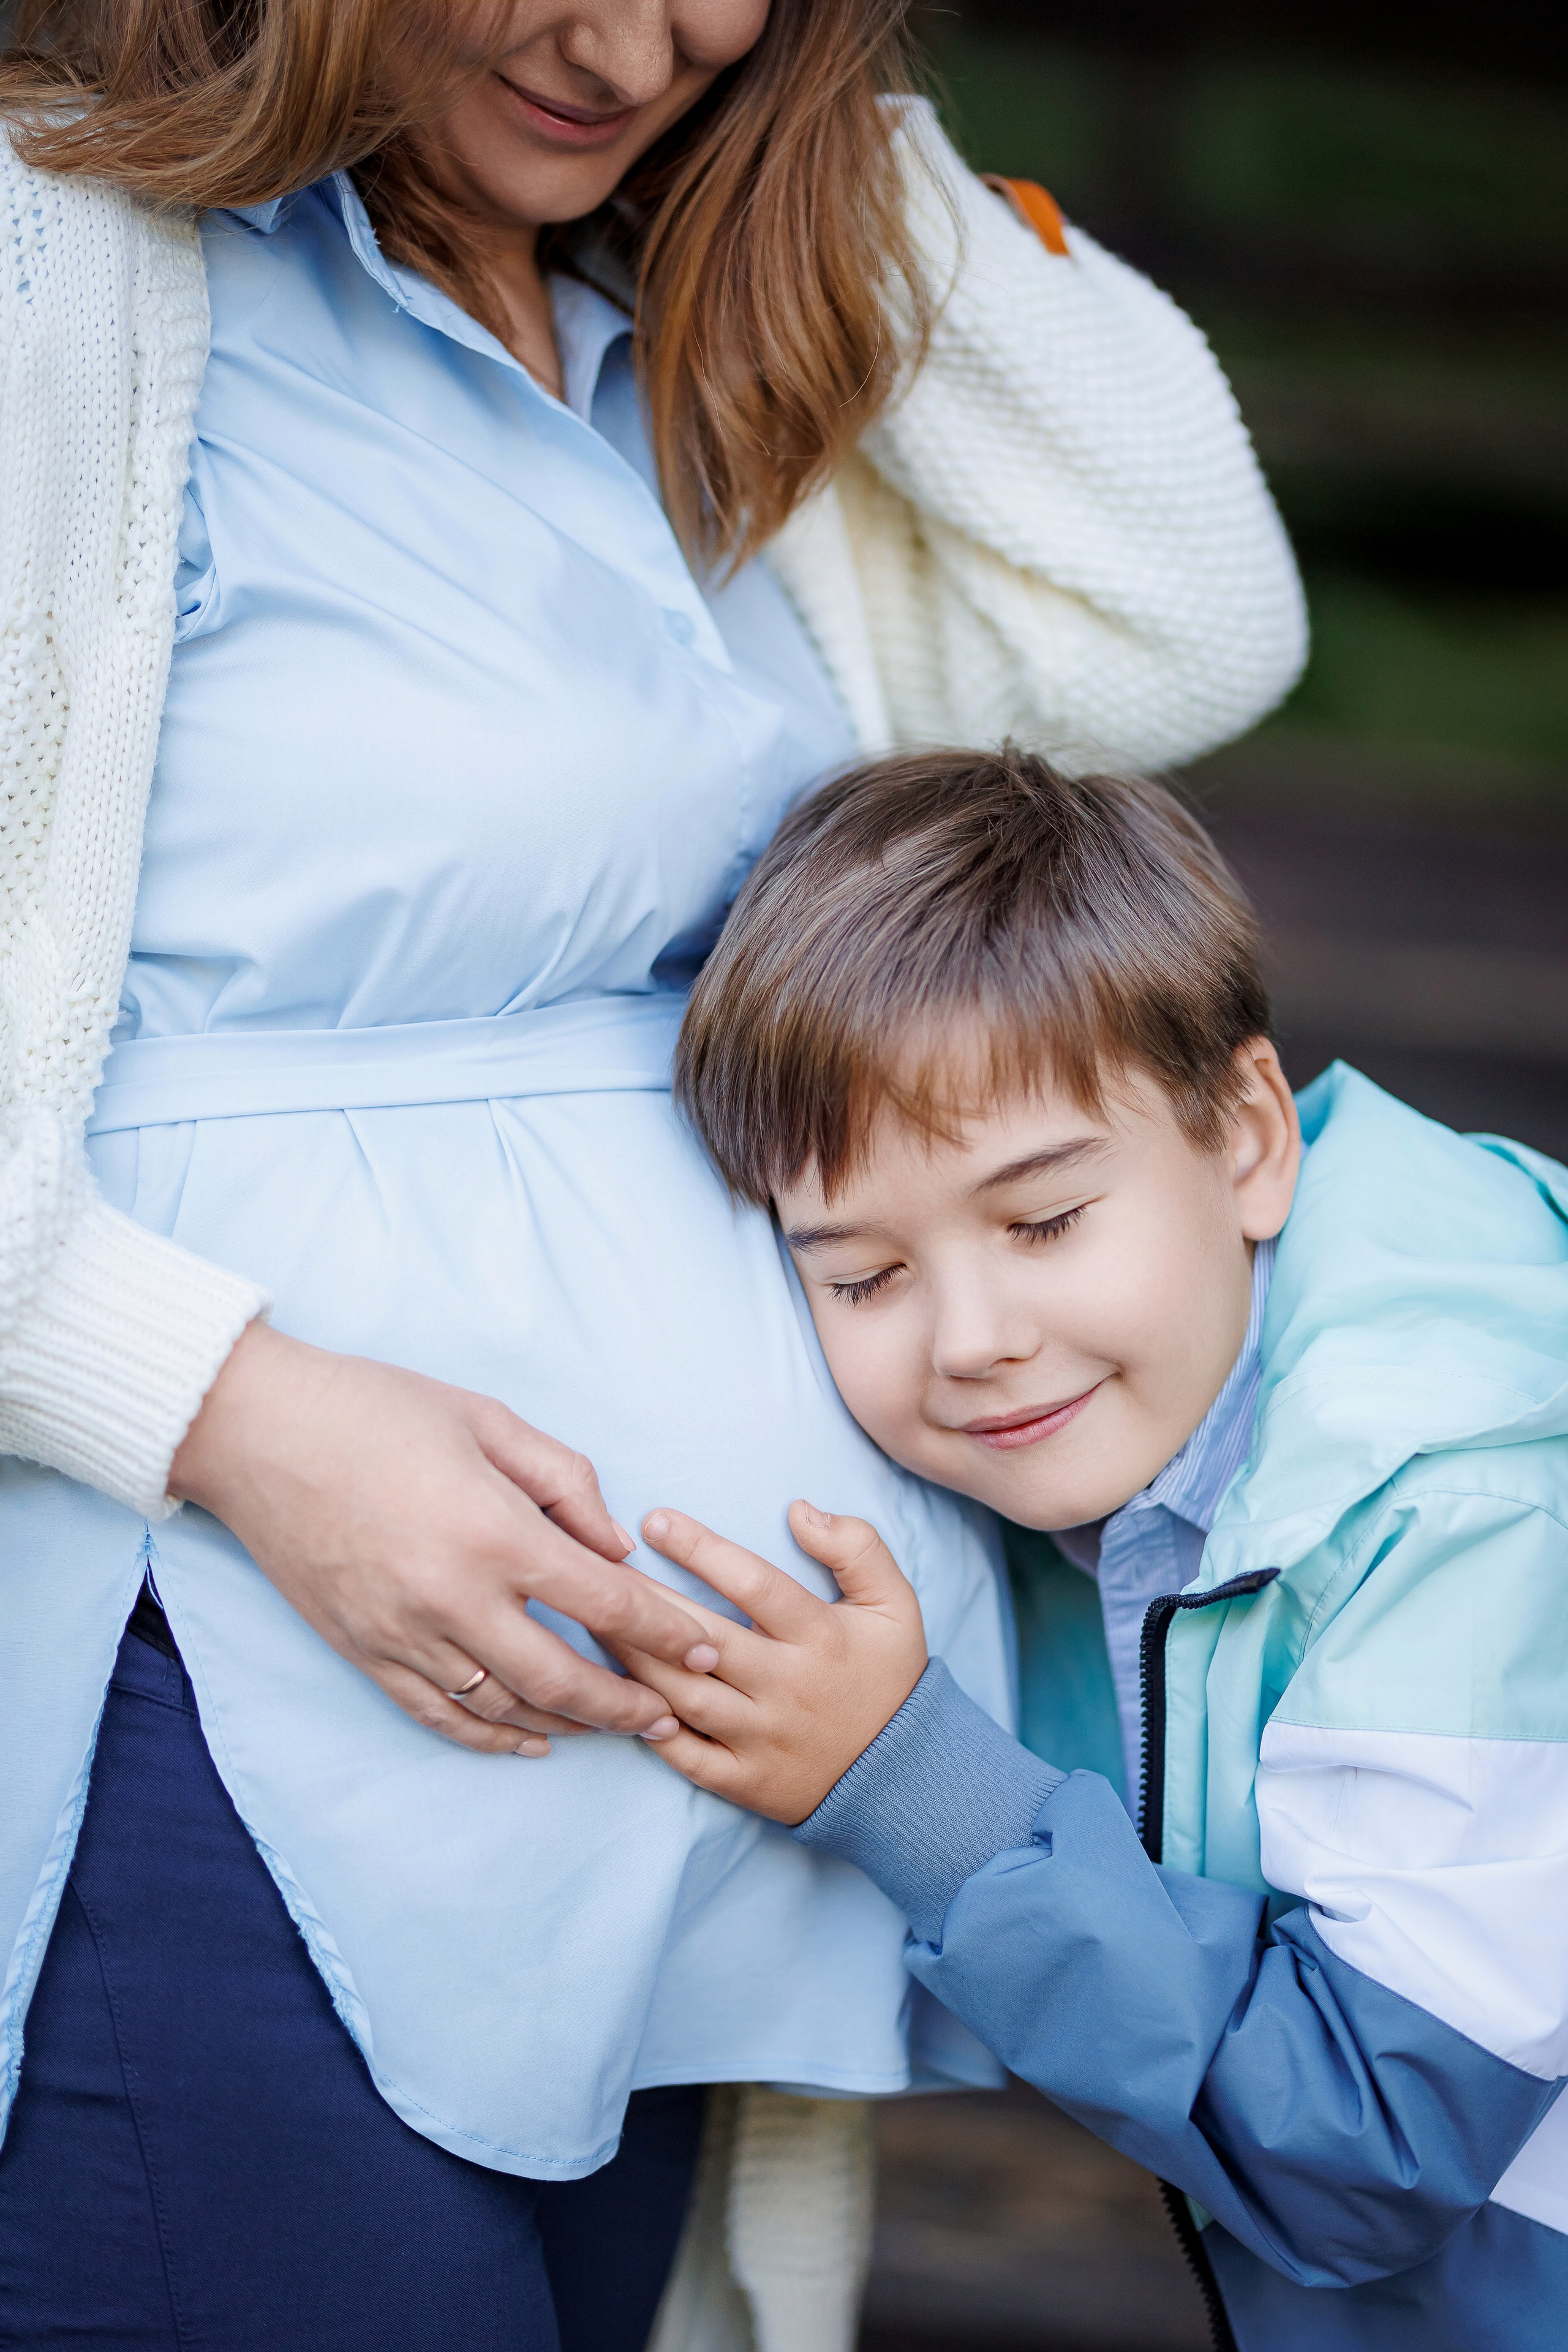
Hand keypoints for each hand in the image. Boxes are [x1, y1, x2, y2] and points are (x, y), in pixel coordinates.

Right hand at [170, 1322, 703, 1756]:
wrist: (257, 1432)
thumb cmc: (376, 1409)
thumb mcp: (488, 1419)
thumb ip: (564, 1481)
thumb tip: (617, 1546)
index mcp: (494, 1532)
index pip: (604, 1602)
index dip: (665, 1632)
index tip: (706, 1650)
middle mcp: (452, 1597)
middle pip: (561, 1678)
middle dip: (627, 1705)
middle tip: (672, 1715)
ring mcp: (403, 1633)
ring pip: (502, 1707)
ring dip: (566, 1724)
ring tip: (613, 1728)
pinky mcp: (362, 1650)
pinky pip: (439, 1712)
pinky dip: (490, 1735)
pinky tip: (527, 1740)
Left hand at [608, 1501, 927, 1824]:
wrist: (906, 1775)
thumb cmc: (889, 1677)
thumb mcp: (895, 1604)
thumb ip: (857, 1547)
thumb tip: (799, 1510)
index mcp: (820, 1637)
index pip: (754, 1583)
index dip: (700, 1549)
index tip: (655, 1521)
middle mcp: (786, 1687)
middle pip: (703, 1640)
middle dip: (645, 1603)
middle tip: (596, 1568)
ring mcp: (762, 1739)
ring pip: (684, 1697)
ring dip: (634, 1659)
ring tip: (594, 1621)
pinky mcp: (745, 1782)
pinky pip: (687, 1758)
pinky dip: (650, 1731)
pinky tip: (616, 1697)